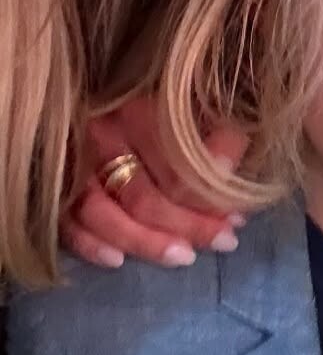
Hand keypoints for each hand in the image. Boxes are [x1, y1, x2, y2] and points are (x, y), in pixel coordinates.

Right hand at [60, 94, 252, 269]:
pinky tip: (117, 259)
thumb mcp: (197, 109)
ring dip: (144, 241)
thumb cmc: (166, 110)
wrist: (103, 94)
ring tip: (183, 256)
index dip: (208, 197)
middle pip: (141, 194)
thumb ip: (218, 137)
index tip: (237, 217)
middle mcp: (99, 135)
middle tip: (224, 241)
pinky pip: (64, 222)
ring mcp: (70, 163)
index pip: (172, 166)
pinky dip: (88, 244)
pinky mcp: (53, 188)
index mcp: (137, 109)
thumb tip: (225, 171)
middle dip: (186, 224)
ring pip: (100, 213)